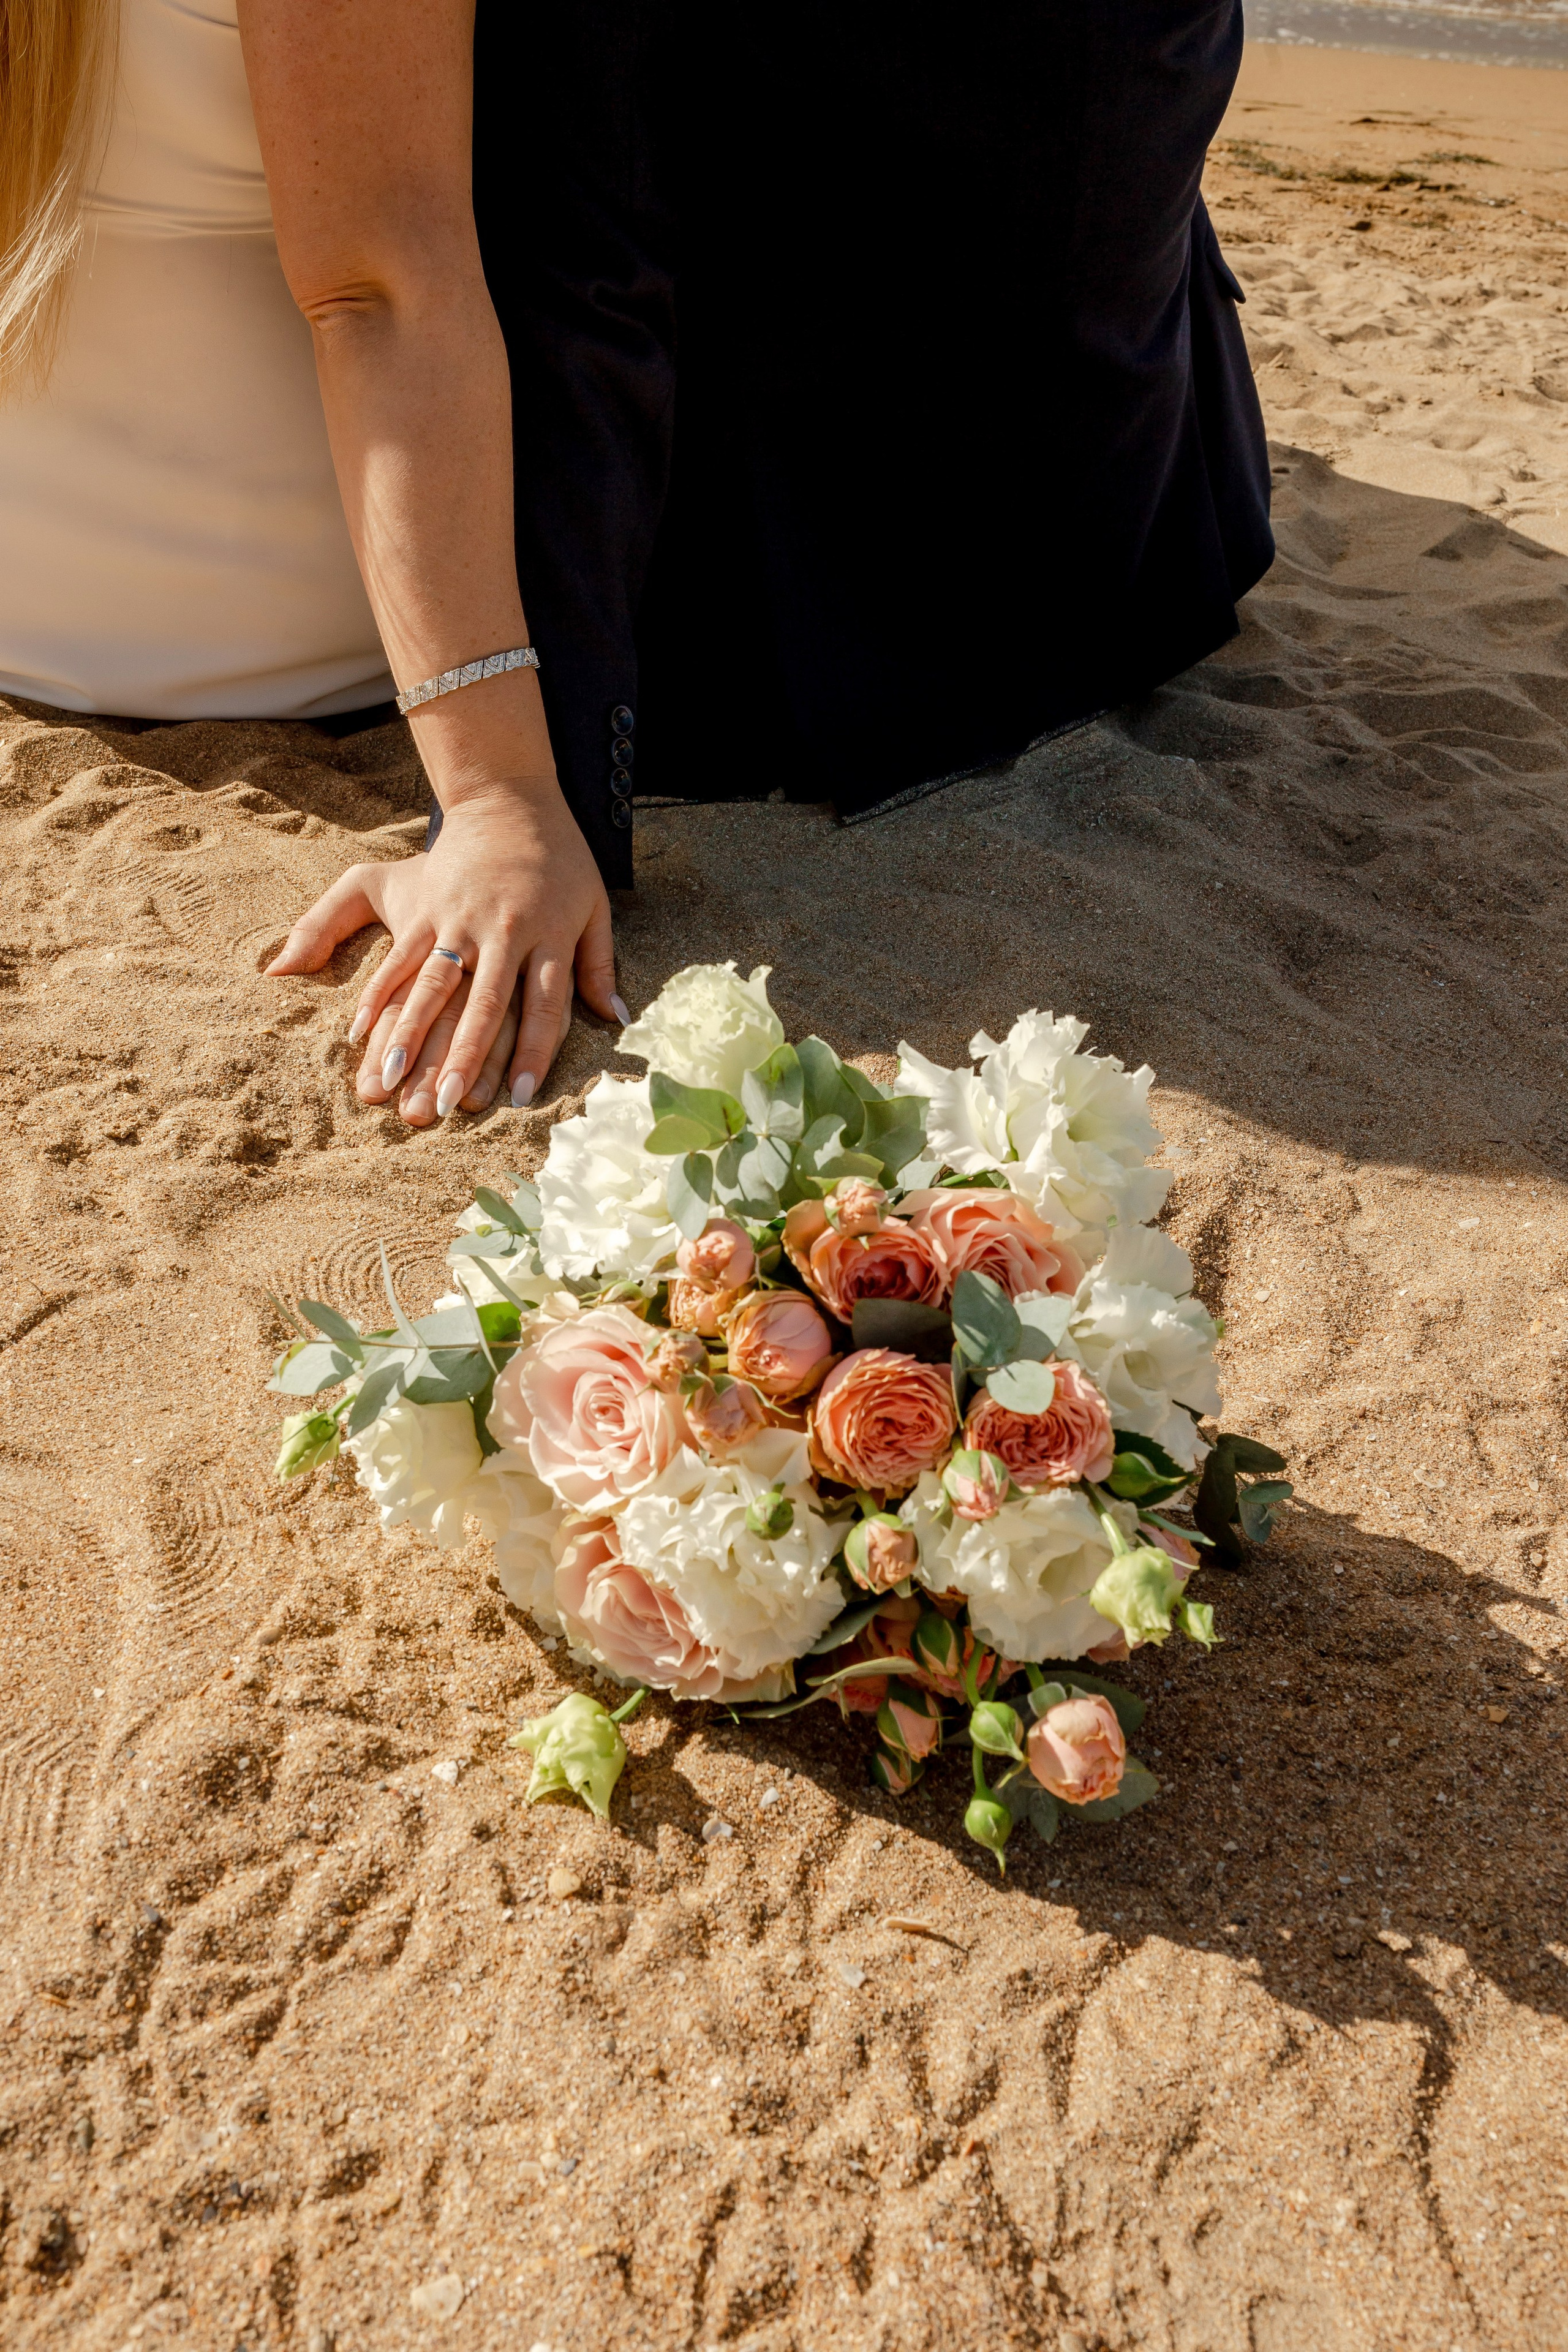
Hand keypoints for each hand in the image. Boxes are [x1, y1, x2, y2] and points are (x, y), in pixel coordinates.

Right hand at [266, 781, 625, 1120]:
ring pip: (432, 986)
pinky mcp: (427, 907)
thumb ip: (599, 964)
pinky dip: (377, 995)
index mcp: (550, 933)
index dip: (534, 1052)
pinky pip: (399, 957)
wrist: (509, 797)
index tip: (521, 1097)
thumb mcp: (595, 903)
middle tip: (447, 1105)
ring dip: (411, 1036)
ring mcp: (460, 919)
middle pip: (483, 1003)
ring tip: (393, 1080)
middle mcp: (503, 930)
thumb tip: (617, 1018)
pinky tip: (358, 1032)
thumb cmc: (559, 857)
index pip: (544, 1004)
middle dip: (465, 1058)